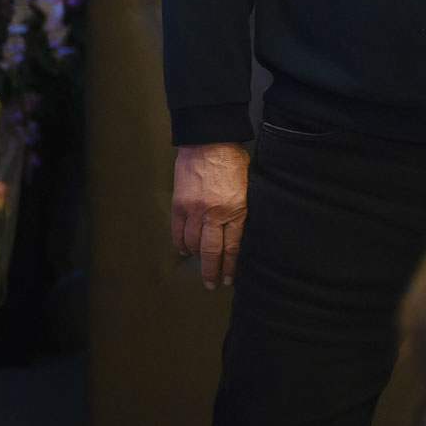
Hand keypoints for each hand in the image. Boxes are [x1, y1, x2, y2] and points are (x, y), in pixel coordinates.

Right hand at [172, 142, 249, 289]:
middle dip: (212, 271)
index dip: (229, 266)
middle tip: (212, 284)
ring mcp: (194, 211)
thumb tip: (238, 228)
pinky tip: (184, 250)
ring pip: (192, 244)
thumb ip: (242, 208)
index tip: (228, 279)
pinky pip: (178, 231)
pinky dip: (180, 244)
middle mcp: (214, 214)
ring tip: (200, 264)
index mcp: (236, 210)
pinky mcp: (179, 205)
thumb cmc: (232, 160)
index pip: (232, 246)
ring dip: (196, 257)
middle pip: (211, 251)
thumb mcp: (247, 185)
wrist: (208, 141)